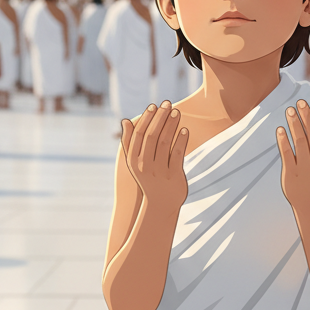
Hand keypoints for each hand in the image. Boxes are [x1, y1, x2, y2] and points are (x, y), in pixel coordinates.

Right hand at [120, 101, 189, 218]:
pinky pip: (178, 154)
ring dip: (171, 125)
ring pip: (165, 142)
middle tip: (168, 103)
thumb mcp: (133, 163)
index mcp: (133, 160)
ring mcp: (159, 171)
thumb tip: (124, 120)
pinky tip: (185, 129)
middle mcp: (144, 165)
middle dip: (160, 117)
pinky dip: (181, 140)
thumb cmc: (145, 179)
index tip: (154, 105)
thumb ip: (128, 142)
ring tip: (177, 113)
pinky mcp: (173, 176)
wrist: (158, 206)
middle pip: (152, 135)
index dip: (146, 118)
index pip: (139, 134)